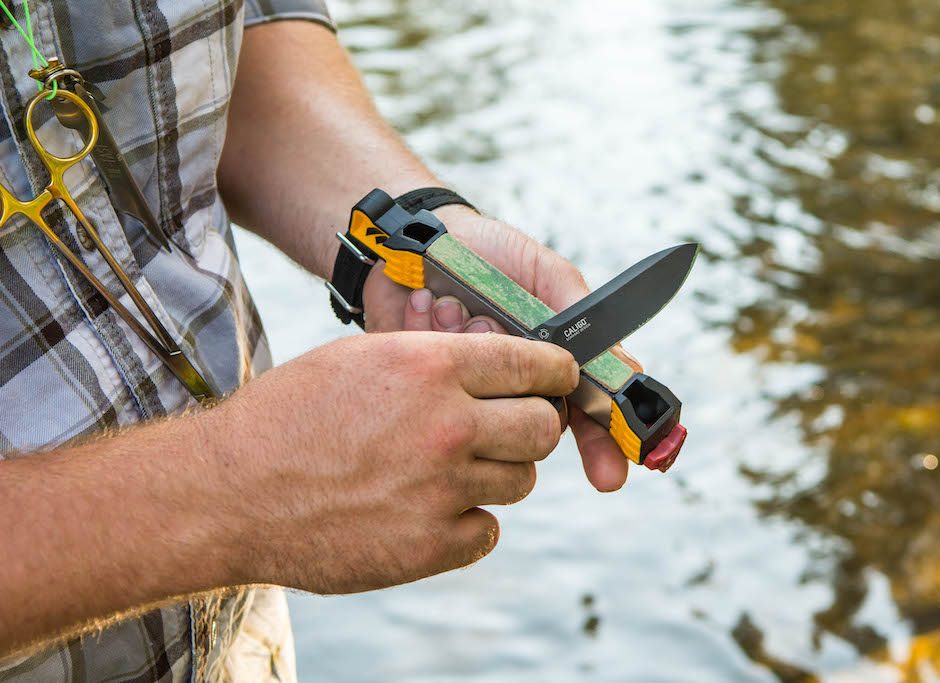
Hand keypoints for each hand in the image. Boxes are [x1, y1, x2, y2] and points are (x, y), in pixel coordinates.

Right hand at [210, 331, 577, 593]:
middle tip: (508, 429)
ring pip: (522, 480)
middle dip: (534, 424)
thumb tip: (498, 371)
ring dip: (497, 474)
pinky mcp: (429, 545)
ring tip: (446, 470)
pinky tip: (428, 509)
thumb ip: (437, 362)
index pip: (536, 365)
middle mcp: (447, 426)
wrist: (229, 492)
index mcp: (431, 368)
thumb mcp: (363, 359)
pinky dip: (469, 522)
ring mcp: (441, 490)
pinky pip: (488, 530)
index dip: (556, 373)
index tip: (558, 380)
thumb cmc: (290, 415)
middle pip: (543, 427)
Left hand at [361, 207, 639, 491]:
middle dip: (519, 387)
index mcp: (544, 362)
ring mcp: (466, 389)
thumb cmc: (485, 251)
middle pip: (533, 421)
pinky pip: (434, 385)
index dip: (602, 447)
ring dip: (474, 341)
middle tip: (496, 336)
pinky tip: (429, 302)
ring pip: (483, 404)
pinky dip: (437, 332)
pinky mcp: (423, 386)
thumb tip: (628, 370)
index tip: (609, 477)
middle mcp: (509, 383)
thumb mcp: (542, 273)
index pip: (584, 413)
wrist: (413, 237)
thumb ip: (579, 313)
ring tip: (456, 302)